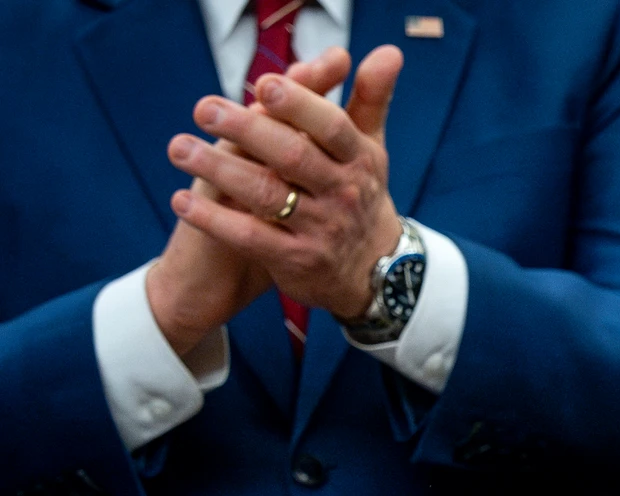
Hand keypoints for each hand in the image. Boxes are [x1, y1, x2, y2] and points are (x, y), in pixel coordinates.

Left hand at [167, 45, 405, 319]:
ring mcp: (320, 229)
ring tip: (179, 148)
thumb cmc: (359, 193)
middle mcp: (343, 194)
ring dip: (219, 169)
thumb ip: (371, 97)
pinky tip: (182, 200)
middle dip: (248, 130)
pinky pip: (249, 238)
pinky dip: (214, 220)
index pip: (333, 128)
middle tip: (205, 107)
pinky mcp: (296, 260)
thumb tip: (389, 50)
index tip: (265, 83)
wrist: (372, 271)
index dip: (300, 105)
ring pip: (266, 195)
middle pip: (294, 157)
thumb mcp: (370, 148)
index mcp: (359, 160)